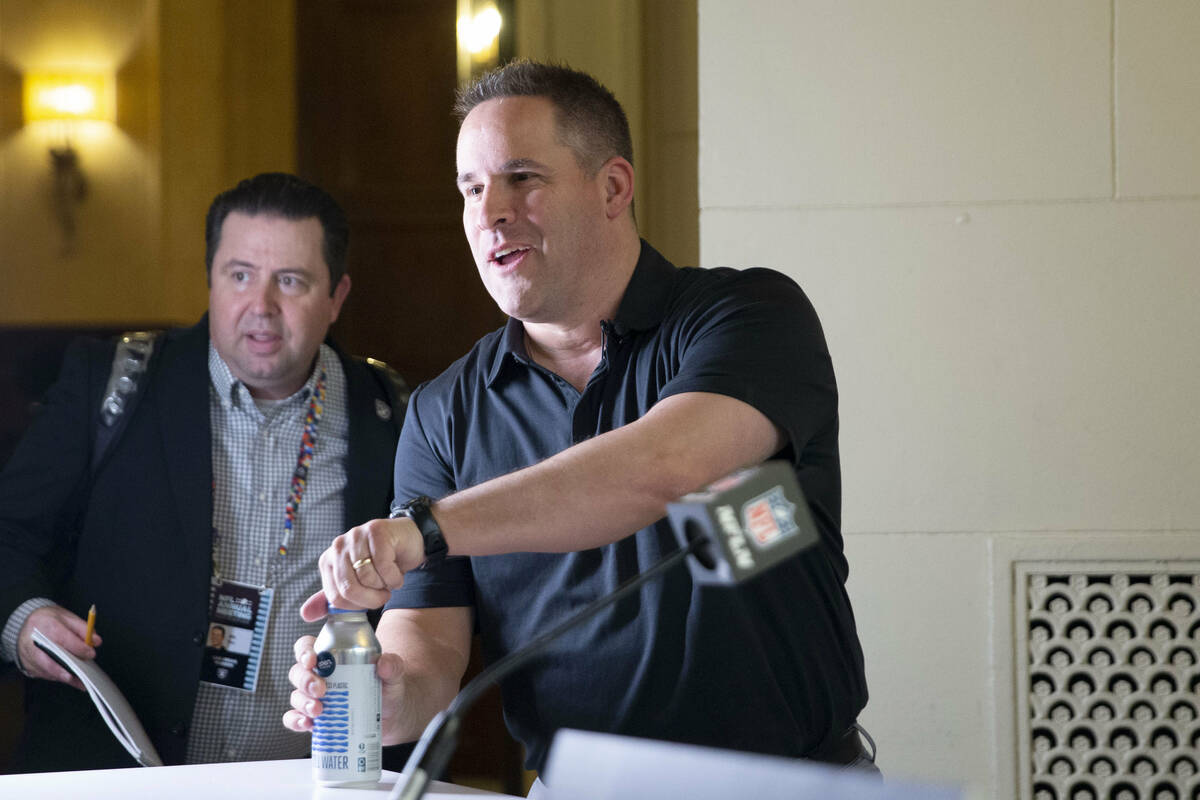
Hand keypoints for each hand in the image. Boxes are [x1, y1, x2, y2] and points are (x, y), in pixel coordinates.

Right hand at [18, 605, 99, 688]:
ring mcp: (28, 656)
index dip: (78, 647)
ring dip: (64, 677)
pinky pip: (44, 675)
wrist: (26, 624)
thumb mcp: (67, 617)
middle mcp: (32, 643)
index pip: (62, 639)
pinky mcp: (28, 666)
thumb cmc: (48, 620)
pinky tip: (71, 677)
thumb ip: (83, 628)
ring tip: (80, 680)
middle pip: (49, 660)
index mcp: (44, 626)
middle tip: (83, 674)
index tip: (91, 653)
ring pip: (46, 671)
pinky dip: (58, 677)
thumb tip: (96, 641)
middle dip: (67, 669)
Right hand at [282, 633, 409, 744]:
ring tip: (318, 710)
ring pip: (296, 696)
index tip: (313, 660)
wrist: (393, 715)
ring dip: (302, 702)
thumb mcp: (393, 673)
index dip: (304, 651)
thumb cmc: (388, 688)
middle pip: (298, 672)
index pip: (307, 647)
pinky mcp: (316, 718)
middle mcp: (320, 675)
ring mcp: (315, 698)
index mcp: (333, 657)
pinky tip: (307, 724)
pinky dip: (296, 721)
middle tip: (320, 689)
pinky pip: (295, 718)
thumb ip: (392, 665)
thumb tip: (383, 663)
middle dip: (305, 680)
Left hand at [300, 517, 425, 619]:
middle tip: (383, 594)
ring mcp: (356, 536)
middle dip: (372, 599)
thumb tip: (305, 615)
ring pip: (368, 578)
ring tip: (389, 577)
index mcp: (328, 561)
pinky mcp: (375, 531)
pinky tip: (397, 570)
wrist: (407, 541)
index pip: (335, 598)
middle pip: (349, 589)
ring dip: (385, 585)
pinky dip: (395, 576)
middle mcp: (338, 547)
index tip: (369, 601)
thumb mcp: (355, 583)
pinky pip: (384, 565)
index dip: (357, 606)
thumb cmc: (381, 563)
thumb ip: (333, 599)